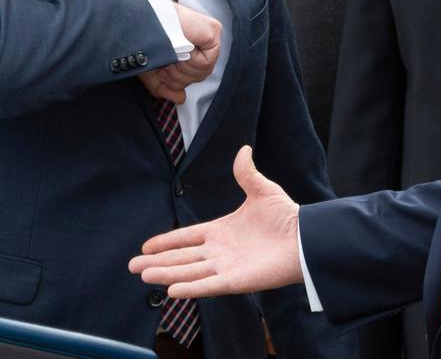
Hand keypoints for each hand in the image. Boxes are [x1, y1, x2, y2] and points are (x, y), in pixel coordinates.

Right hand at [128, 146, 303, 297]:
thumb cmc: (288, 217)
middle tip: (133, 266)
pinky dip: (191, 288)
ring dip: (166, 274)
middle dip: (156, 262)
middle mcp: (220, 251)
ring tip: (144, 276)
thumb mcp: (262, 190)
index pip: (187, 237)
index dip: (166, 242)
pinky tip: (171, 290)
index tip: (146, 247)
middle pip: (181, 258)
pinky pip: (209, 286)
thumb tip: (243, 150)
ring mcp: (227, 267)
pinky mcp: (238, 281)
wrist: (307, 238)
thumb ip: (246, 173)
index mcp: (222, 231)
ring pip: (189, 272)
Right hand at [139, 3, 221, 103]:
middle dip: (177, 75)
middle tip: (165, 60)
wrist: (139, 23)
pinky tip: (181, 49)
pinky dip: (190, 61)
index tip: (161, 66)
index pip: (192, 75)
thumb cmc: (143, 39)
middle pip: (198, 76)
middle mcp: (201, 41)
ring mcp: (209, 34)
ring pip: (203, 71)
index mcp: (189, 47)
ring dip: (182, 68)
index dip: (174, 78)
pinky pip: (206, 61)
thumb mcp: (152, 72)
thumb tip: (180, 98)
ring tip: (171, 54)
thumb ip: (166, 87)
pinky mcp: (213, 30)